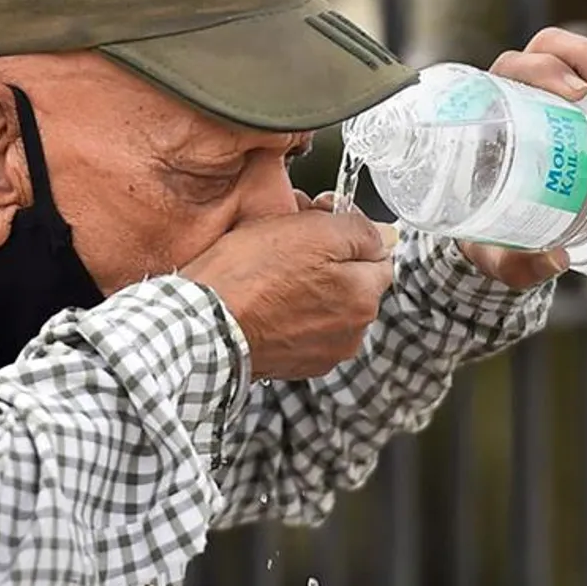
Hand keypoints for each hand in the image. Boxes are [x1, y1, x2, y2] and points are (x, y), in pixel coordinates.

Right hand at [181, 204, 395, 380]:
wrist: (203, 326)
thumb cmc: (249, 278)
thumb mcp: (311, 231)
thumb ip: (359, 231)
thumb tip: (383, 235)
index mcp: (364, 298)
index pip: (378, 254)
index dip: (348, 232)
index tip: (321, 221)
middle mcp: (352, 332)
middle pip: (352, 281)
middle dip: (329, 261)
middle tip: (289, 244)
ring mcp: (323, 352)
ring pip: (327, 305)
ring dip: (309, 288)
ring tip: (272, 275)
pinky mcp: (293, 364)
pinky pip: (301, 327)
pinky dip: (289, 314)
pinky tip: (265, 301)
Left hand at [460, 26, 586, 289]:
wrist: (502, 233)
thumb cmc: (488, 234)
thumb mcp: (496, 252)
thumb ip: (519, 262)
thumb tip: (558, 259)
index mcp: (497, 108)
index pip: (520, 66)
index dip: (548, 70)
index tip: (575, 95)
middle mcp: (533, 89)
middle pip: (567, 53)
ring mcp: (570, 94)